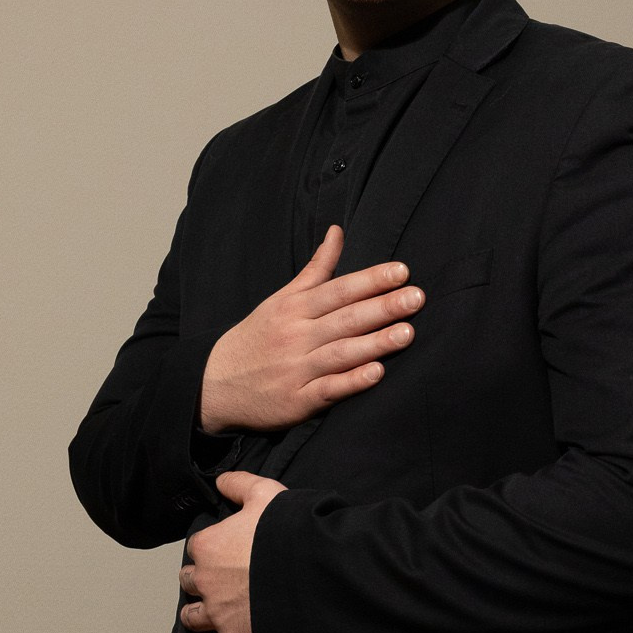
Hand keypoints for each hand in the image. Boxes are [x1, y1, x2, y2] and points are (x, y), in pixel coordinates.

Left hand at [179, 470, 286, 632]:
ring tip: (208, 616)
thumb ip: (240, 484)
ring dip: (197, 616)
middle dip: (200, 582)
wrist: (312, 575)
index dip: (210, 549)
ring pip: (191, 618)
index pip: (196, 547)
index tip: (223, 553)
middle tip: (217, 582)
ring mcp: (217, 615)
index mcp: (208, 546)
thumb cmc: (290, 532)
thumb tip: (220, 481)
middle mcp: (205, 581)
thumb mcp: (267, 494)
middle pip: (189, 583)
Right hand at [198, 223, 425, 432]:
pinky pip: (329, 390)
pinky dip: (351, 382)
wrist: (215, 386)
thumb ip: (315, 269)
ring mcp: (297, 370)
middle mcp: (296, 336)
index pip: (339, 290)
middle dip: (382, 307)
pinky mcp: (298, 401)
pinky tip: (376, 373)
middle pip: (345, 319)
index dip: (371, 280)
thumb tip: (338, 231)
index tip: (402, 271)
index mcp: (294, 308)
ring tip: (407, 333)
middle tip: (417, 298)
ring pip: (341, 353)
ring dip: (375, 343)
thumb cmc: (257, 338)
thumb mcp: (281, 299)